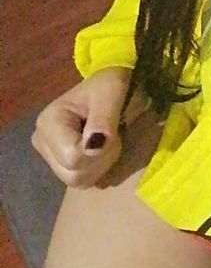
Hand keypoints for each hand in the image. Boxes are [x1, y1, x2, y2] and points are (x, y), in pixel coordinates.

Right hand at [31, 67, 148, 187]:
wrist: (105, 86)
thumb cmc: (107, 86)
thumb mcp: (110, 94)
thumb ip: (103, 120)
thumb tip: (92, 147)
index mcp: (48, 122)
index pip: (73, 157)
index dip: (99, 150)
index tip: (111, 130)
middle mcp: (42, 141)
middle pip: (73, 174)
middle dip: (101, 159)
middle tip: (113, 136)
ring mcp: (48, 154)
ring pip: (77, 181)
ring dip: (101, 165)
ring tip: (107, 141)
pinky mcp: (58, 163)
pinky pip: (80, 180)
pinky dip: (96, 169)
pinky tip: (101, 150)